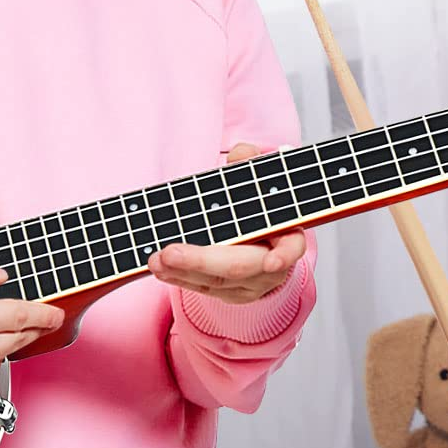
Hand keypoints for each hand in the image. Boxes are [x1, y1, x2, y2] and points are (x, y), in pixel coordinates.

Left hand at [146, 142, 308, 304]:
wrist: (265, 240)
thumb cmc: (261, 208)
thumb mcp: (260, 182)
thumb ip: (251, 166)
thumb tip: (241, 153)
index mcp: (287, 236)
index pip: (292, 248)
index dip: (284, 255)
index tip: (273, 262)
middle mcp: (272, 266)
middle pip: (241, 267)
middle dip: (202, 261)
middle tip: (170, 252)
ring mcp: (251, 284)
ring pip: (217, 282)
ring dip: (182, 271)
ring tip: (155, 258)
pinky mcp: (230, 294)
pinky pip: (203, 289)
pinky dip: (179, 278)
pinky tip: (160, 268)